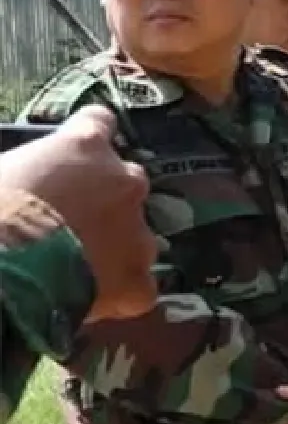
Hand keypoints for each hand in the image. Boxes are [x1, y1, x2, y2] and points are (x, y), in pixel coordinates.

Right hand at [0, 108, 157, 321]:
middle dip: (103, 199)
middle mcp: (124, 181)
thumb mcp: (2, 171)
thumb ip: (24, 169)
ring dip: (112, 245)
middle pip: (125, 182)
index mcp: (84, 145)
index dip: (85, 140)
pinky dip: (118, 293)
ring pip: (135, 235)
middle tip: (68, 221)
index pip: (98, 123)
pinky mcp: (136, 280)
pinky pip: (137, 287)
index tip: (75, 154)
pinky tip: (92, 300)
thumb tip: (27, 183)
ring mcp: (137, 231)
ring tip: (74, 266)